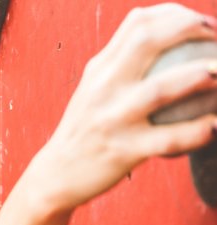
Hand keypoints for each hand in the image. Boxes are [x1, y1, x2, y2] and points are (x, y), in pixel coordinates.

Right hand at [40, 3, 216, 208]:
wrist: (56, 176)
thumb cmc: (83, 134)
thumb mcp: (92, 93)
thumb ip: (119, 68)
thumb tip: (161, 45)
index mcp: (98, 71)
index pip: (137, 23)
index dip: (177, 14)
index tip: (202, 25)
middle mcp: (102, 89)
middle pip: (148, 40)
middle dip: (193, 29)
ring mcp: (111, 120)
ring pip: (162, 89)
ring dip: (201, 76)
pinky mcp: (122, 151)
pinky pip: (170, 139)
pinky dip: (199, 131)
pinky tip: (215, 126)